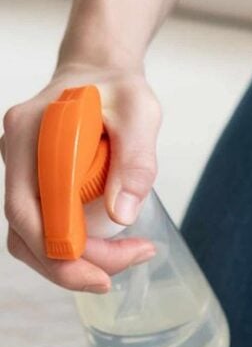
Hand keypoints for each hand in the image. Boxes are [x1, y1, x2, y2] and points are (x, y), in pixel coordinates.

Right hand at [1, 63, 161, 292]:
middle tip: (126, 265)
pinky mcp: (35, 185)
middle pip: (26, 236)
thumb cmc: (119, 90)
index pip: (29, 214)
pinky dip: (75, 248)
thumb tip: (122, 216)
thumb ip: (136, 162)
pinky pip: (44, 229)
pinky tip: (110, 246)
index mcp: (30, 135)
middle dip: (73, 267)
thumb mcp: (141, 114)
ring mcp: (22, 172)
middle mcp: (16, 156)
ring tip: (125, 256)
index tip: (109, 272)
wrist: (101, 73)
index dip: (63, 254)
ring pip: (32, 239)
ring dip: (74, 263)